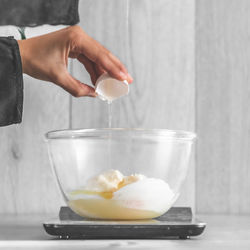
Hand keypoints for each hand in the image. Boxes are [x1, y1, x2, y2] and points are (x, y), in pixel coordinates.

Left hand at [17, 26, 132, 96]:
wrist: (22, 55)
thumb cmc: (35, 59)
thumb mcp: (57, 76)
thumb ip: (77, 88)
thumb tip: (93, 95)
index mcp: (76, 38)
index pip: (100, 55)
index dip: (113, 68)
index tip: (123, 78)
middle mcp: (79, 37)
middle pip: (103, 54)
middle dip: (116, 68)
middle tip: (127, 80)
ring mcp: (78, 42)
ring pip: (98, 58)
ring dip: (106, 71)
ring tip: (115, 83)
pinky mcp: (76, 48)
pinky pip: (90, 61)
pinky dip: (96, 71)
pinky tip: (101, 81)